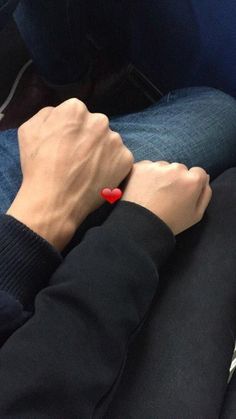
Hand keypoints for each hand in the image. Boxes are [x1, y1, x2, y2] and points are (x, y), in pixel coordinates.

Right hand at [7, 99, 132, 250]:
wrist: (54, 201)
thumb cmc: (38, 167)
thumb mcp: (29, 130)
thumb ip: (47, 114)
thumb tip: (59, 113)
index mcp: (75, 109)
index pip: (77, 113)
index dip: (71, 130)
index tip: (66, 144)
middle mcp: (99, 120)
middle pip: (95, 126)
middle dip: (88, 138)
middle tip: (77, 158)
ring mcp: (115, 140)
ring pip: (109, 142)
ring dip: (101, 152)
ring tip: (87, 171)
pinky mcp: (125, 159)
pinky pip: (119, 159)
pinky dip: (112, 167)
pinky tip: (97, 177)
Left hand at [122, 161, 211, 234]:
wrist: (140, 226)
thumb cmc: (170, 223)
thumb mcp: (196, 215)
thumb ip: (205, 194)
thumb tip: (205, 177)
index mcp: (192, 180)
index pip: (198, 172)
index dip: (191, 184)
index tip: (182, 194)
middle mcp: (176, 169)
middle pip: (179, 169)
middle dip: (175, 179)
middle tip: (166, 196)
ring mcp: (156, 166)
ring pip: (163, 167)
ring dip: (160, 176)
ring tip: (153, 195)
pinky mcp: (140, 167)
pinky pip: (147, 167)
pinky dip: (145, 176)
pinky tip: (143, 190)